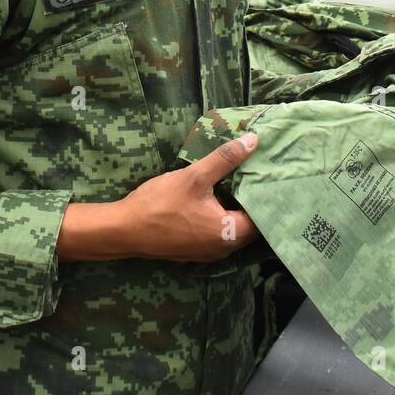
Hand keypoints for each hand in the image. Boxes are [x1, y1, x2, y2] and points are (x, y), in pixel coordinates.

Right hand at [119, 132, 260, 261]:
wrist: (123, 230)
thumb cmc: (160, 204)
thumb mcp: (195, 176)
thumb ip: (226, 159)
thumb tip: (253, 141)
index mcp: (229, 234)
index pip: (263, 217)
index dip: (268, 195)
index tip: (271, 175)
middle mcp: (223, 248)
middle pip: (249, 224)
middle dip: (253, 200)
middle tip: (259, 174)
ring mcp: (208, 252)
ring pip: (232, 228)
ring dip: (235, 207)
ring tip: (241, 180)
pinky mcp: (194, 250)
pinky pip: (216, 232)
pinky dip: (220, 215)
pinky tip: (217, 196)